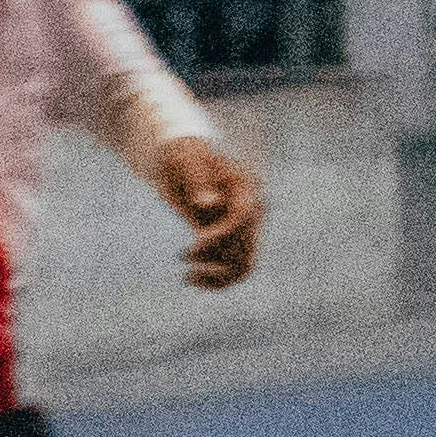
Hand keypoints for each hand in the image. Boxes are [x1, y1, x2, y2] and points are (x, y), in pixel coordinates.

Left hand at [159, 138, 264, 290]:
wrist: (184, 161)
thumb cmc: (182, 156)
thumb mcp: (185, 161)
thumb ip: (197, 179)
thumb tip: (208, 204)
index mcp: (245, 186)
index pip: (243, 218)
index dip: (220, 237)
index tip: (190, 250)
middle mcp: (253, 209)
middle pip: (247, 245)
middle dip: (215, 257)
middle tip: (183, 255)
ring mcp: (246, 227)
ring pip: (246, 265)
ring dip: (219, 277)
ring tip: (188, 277)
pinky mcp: (234, 241)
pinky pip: (236, 268)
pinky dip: (218, 281)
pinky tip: (191, 279)